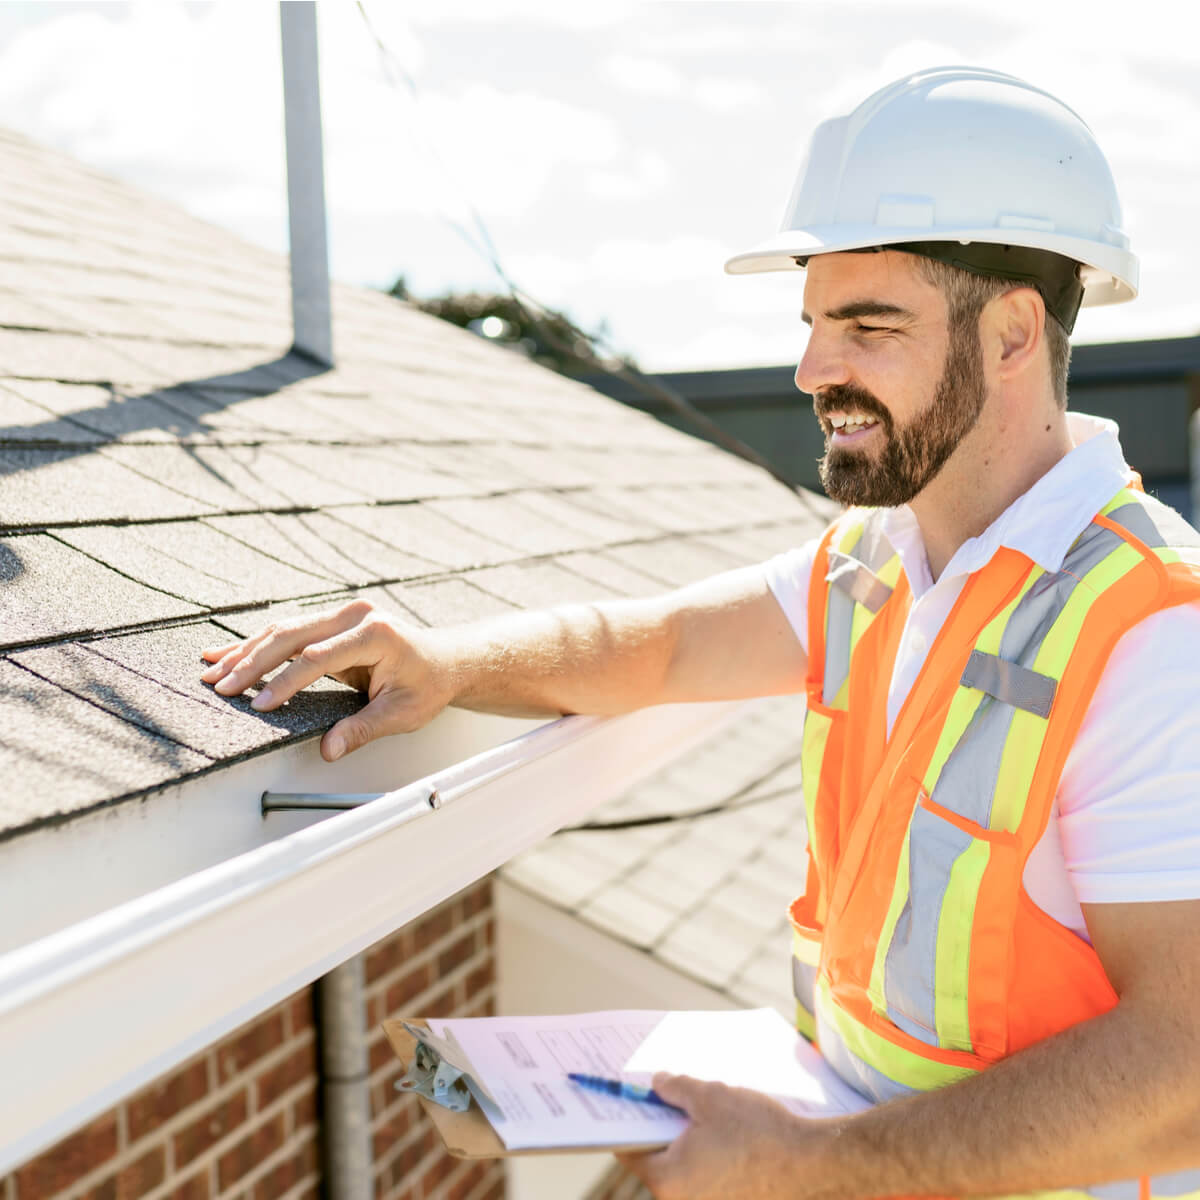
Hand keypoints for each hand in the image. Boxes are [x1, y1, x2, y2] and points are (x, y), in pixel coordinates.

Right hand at [200, 600, 452, 760]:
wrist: (445, 661)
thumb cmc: (428, 686)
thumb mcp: (402, 713)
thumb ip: (363, 729)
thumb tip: (329, 749)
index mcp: (376, 634)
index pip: (318, 658)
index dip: (286, 682)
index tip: (260, 704)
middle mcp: (356, 615)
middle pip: (292, 636)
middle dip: (251, 663)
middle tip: (219, 686)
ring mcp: (343, 613)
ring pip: (285, 630)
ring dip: (246, 651)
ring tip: (210, 671)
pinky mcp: (333, 619)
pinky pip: (290, 631)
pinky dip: (258, 644)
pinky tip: (228, 654)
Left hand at [617, 1074, 834, 1199]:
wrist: (812, 1163)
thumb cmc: (757, 1131)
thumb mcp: (709, 1096)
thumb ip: (674, 1088)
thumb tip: (657, 1084)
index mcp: (668, 1180)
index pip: (630, 1150)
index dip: (627, 1121)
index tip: (625, 1101)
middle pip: (658, 1158)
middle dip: (661, 1125)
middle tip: (663, 1094)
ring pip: (685, 1166)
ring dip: (687, 1139)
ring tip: (699, 1108)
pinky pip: (708, 1175)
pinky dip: (708, 1153)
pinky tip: (722, 1129)